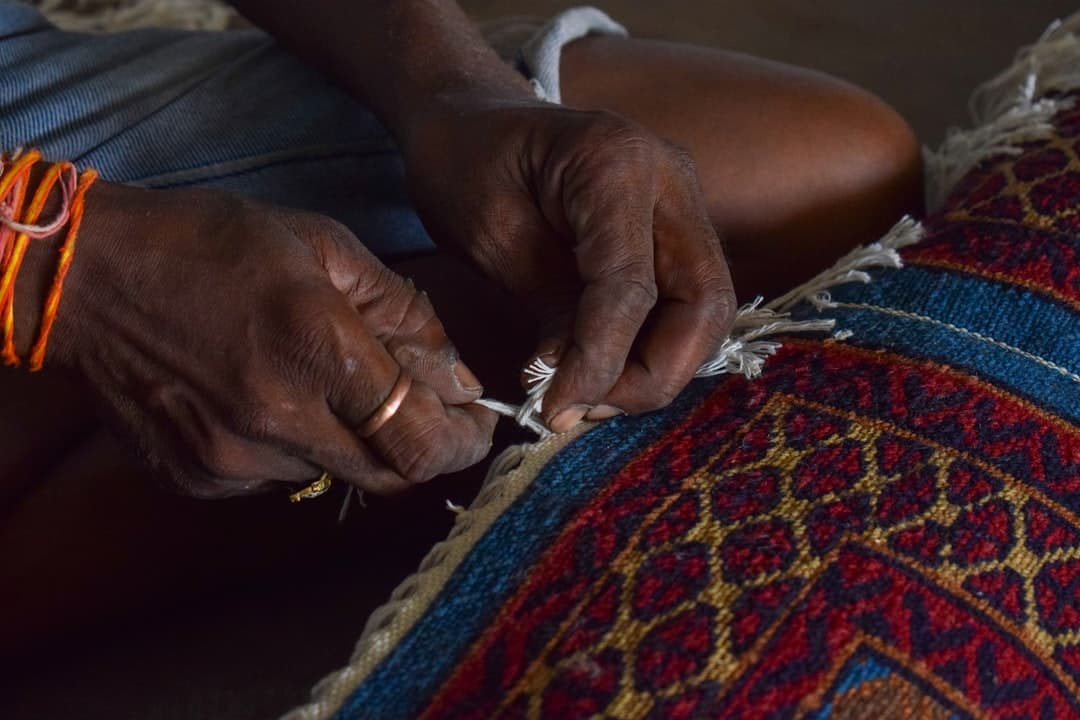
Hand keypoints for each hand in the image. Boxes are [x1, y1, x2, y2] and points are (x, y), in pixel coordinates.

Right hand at [45, 184, 494, 497]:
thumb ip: (402, 313)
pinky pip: (281, 479)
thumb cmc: (214, 245)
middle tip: (430, 416)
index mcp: (316, 348)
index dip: (463, 441)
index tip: (478, 427)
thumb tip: (457, 376)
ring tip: (327, 386)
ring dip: (356, 443)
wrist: (89, 279)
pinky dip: (300, 449)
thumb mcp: (323, 247)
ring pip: (337, 476)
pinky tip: (273, 400)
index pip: (419, 435)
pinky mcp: (200, 479)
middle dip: (423, 450)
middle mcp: (278, 417)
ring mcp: (234, 458)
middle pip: (390, 475)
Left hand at [401, 94, 736, 430]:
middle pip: (703, 303)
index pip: (631, 285)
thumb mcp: (491, 237)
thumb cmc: (466, 165)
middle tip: (584, 408)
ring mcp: (681, 204)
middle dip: (652, 374)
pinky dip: (652, 347)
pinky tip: (602, 370)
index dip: (599, 361)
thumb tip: (574, 392)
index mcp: (616, 164)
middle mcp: (670, 180)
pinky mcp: (675, 231)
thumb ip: (547, 309)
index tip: (555, 410)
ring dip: (657, 368)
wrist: (472, 121)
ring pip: (706, 311)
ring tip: (587, 395)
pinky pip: (685, 304)